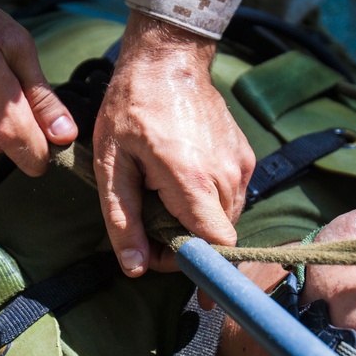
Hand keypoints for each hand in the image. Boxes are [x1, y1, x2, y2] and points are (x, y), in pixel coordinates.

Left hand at [93, 11, 254, 275]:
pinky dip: (208, 204)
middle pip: (220, 238)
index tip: (198, 295)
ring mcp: (240, 165)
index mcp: (192, 180)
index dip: (207, 274)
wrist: (167, 60)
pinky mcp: (244, 157)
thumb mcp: (112, 165)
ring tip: (162, 204)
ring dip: (199, 226)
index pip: (218, 246)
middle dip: (189, 249)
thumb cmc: (131, 108)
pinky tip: (180, 184)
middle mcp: (227, 175)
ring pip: (227, 219)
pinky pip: (231, 196)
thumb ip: (123, 220)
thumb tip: (136, 268)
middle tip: (152, 238)